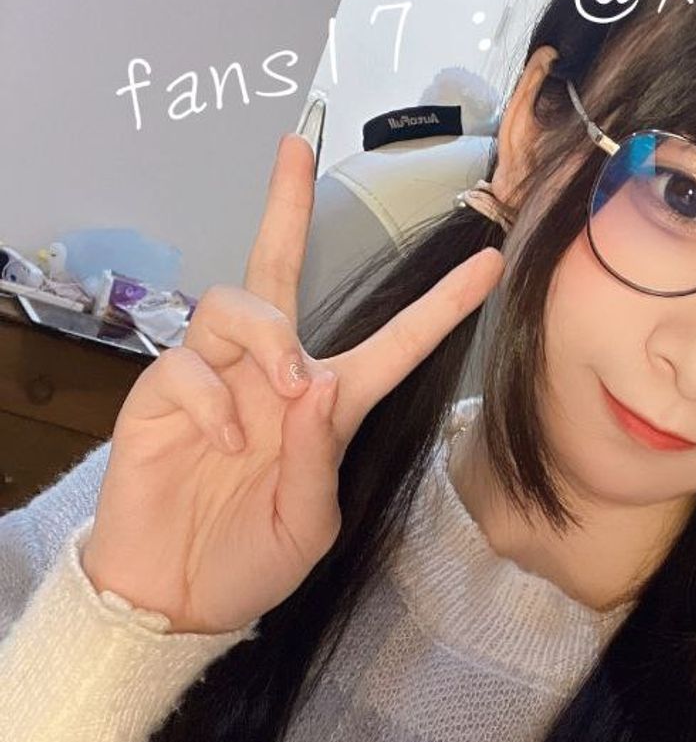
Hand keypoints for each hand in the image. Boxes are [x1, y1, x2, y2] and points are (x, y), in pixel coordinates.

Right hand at [80, 133, 504, 632]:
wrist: (175, 596)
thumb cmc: (250, 559)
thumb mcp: (309, 524)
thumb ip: (320, 456)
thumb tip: (320, 381)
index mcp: (326, 406)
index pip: (391, 343)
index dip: (440, 306)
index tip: (490, 264)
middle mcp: (271, 377)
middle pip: (278, 270)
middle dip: (286, 206)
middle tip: (297, 146)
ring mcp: (213, 381)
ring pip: (237, 305)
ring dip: (268, 337)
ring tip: (281, 391)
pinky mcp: (160, 396)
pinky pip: (186, 365)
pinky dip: (210, 399)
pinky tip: (223, 442)